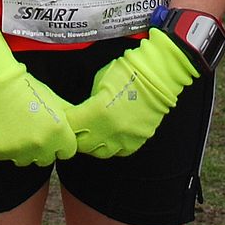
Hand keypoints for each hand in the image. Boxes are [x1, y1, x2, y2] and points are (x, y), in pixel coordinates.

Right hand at [0, 20, 76, 165]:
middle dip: (44, 147)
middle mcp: (41, 145)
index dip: (61, 142)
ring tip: (18, 128)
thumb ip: (69, 117)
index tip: (53, 133)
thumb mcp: (54, 100)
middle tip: (33, 129)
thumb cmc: (27, 88)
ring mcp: (19, 151)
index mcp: (58, 132)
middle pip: (47, 158)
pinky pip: (8, 156)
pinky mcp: (0, 152)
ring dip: (25, 150)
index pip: (68, 152)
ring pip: (27, 160)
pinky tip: (5, 129)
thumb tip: (79, 128)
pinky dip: (6, 146)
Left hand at [67, 30, 197, 157]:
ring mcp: (126, 138)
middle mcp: (111, 130)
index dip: (67, 121)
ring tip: (90, 133)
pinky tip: (108, 136)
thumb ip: (89, 102)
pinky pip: (119, 151)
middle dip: (76, 135)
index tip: (65, 116)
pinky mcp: (138, 141)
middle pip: (83, 144)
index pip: (72, 126)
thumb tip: (84, 112)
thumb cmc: (128, 71)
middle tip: (75, 127)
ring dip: (92, 144)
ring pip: (100, 152)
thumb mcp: (99, 81)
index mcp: (98, 112)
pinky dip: (111, 146)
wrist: (159, 74)